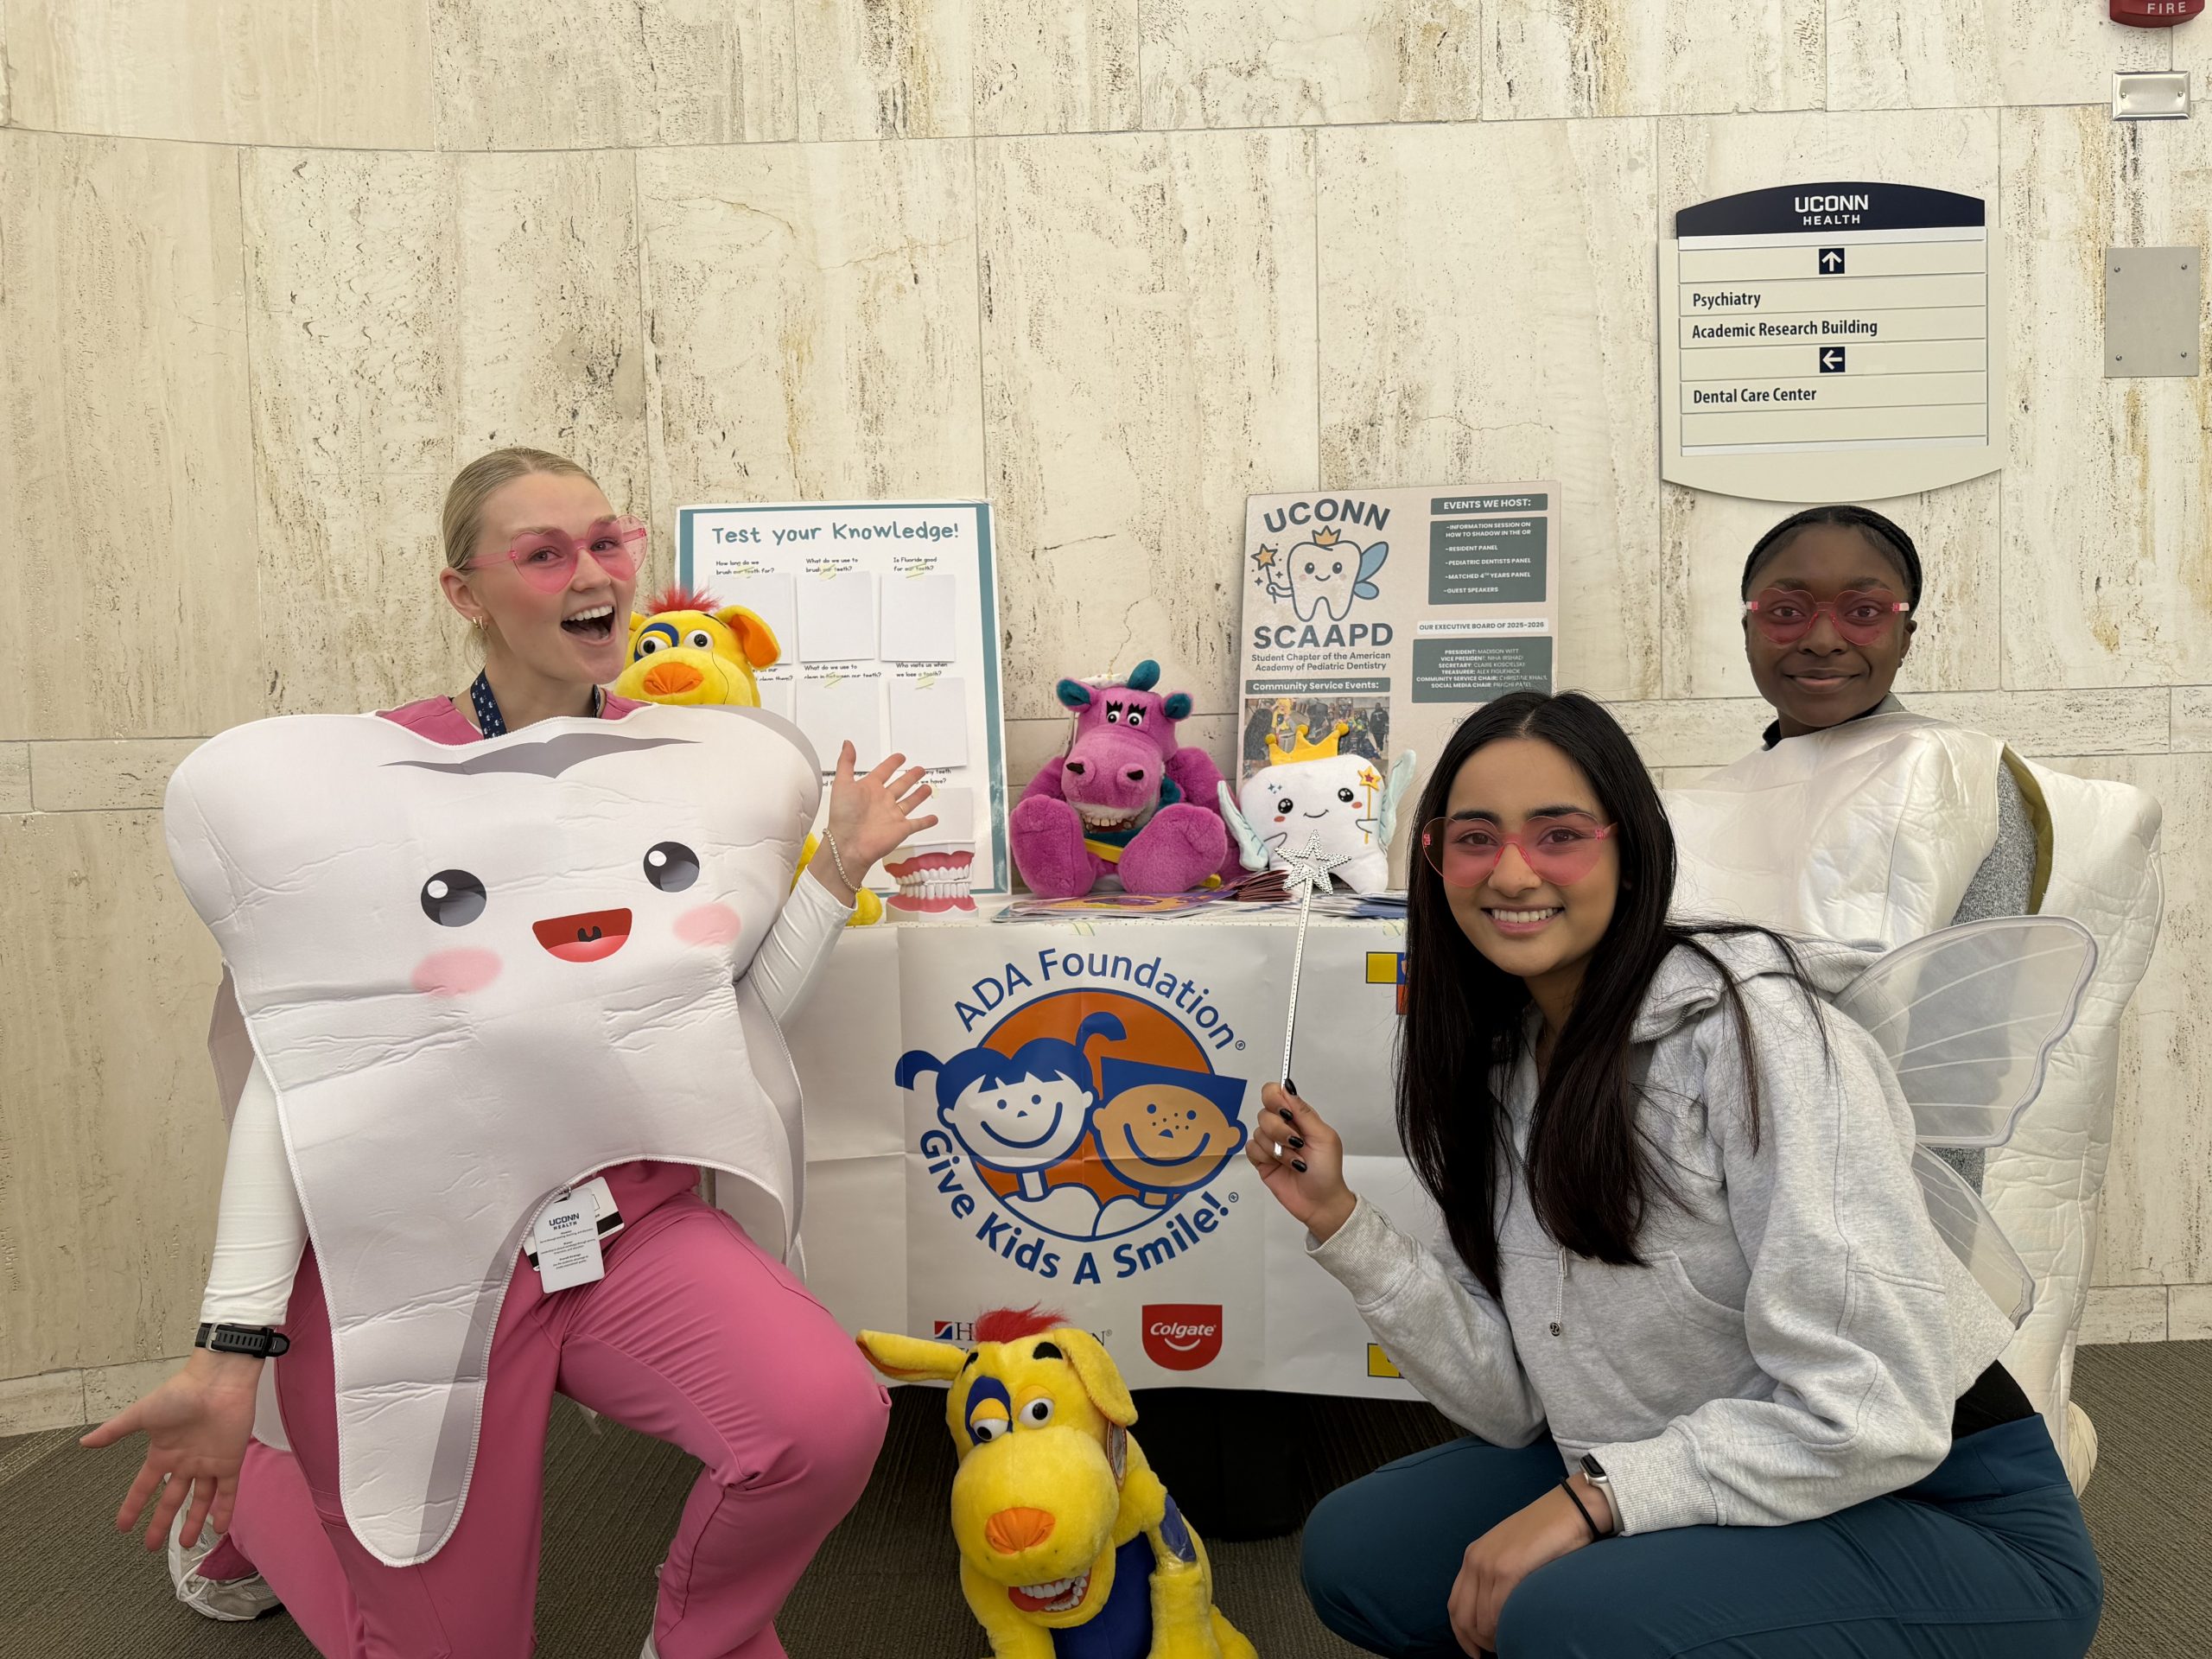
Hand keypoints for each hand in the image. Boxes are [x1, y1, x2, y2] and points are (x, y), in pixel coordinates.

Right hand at [80, 1350, 262, 1549]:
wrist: (217, 1382)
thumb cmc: (179, 1394)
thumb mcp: (141, 1414)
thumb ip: (115, 1431)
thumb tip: (84, 1443)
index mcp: (162, 1454)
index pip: (144, 1487)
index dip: (134, 1506)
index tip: (122, 1526)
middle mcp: (184, 1463)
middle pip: (171, 1499)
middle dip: (161, 1522)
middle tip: (150, 1547)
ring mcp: (208, 1463)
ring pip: (200, 1500)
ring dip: (193, 1522)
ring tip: (184, 1545)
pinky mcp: (231, 1461)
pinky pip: (227, 1491)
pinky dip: (224, 1510)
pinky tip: (217, 1529)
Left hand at [816, 744, 936, 897]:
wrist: (849, 844)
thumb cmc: (843, 816)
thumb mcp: (842, 784)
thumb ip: (846, 763)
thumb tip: (847, 744)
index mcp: (869, 789)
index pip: (883, 771)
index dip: (892, 764)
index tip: (900, 757)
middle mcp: (882, 801)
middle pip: (900, 785)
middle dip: (910, 777)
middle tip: (920, 769)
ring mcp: (893, 815)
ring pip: (910, 802)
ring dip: (919, 795)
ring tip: (928, 788)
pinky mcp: (901, 829)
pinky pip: (917, 824)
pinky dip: (926, 821)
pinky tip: (933, 818)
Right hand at [1246, 1084, 1355, 1241]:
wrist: (1320, 1203)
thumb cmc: (1327, 1170)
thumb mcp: (1323, 1137)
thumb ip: (1304, 1113)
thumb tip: (1287, 1086)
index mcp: (1299, 1117)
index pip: (1275, 1093)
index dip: (1274, 1098)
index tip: (1285, 1113)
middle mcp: (1282, 1127)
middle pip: (1264, 1112)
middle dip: (1279, 1129)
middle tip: (1296, 1143)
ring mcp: (1271, 1143)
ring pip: (1258, 1131)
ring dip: (1278, 1148)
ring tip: (1294, 1162)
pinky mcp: (1261, 1160)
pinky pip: (1251, 1148)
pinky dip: (1266, 1157)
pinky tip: (1279, 1165)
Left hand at [1446, 1482, 1609, 1654]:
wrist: (1571, 1509)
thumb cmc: (1549, 1533)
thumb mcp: (1512, 1552)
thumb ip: (1498, 1574)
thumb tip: (1497, 1610)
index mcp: (1474, 1555)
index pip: (1455, 1604)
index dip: (1461, 1633)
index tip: (1473, 1651)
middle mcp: (1476, 1559)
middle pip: (1462, 1616)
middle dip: (1475, 1641)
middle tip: (1494, 1652)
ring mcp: (1490, 1564)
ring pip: (1479, 1620)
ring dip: (1492, 1640)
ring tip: (1508, 1644)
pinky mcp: (1508, 1570)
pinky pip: (1496, 1613)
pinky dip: (1502, 1632)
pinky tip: (1514, 1635)